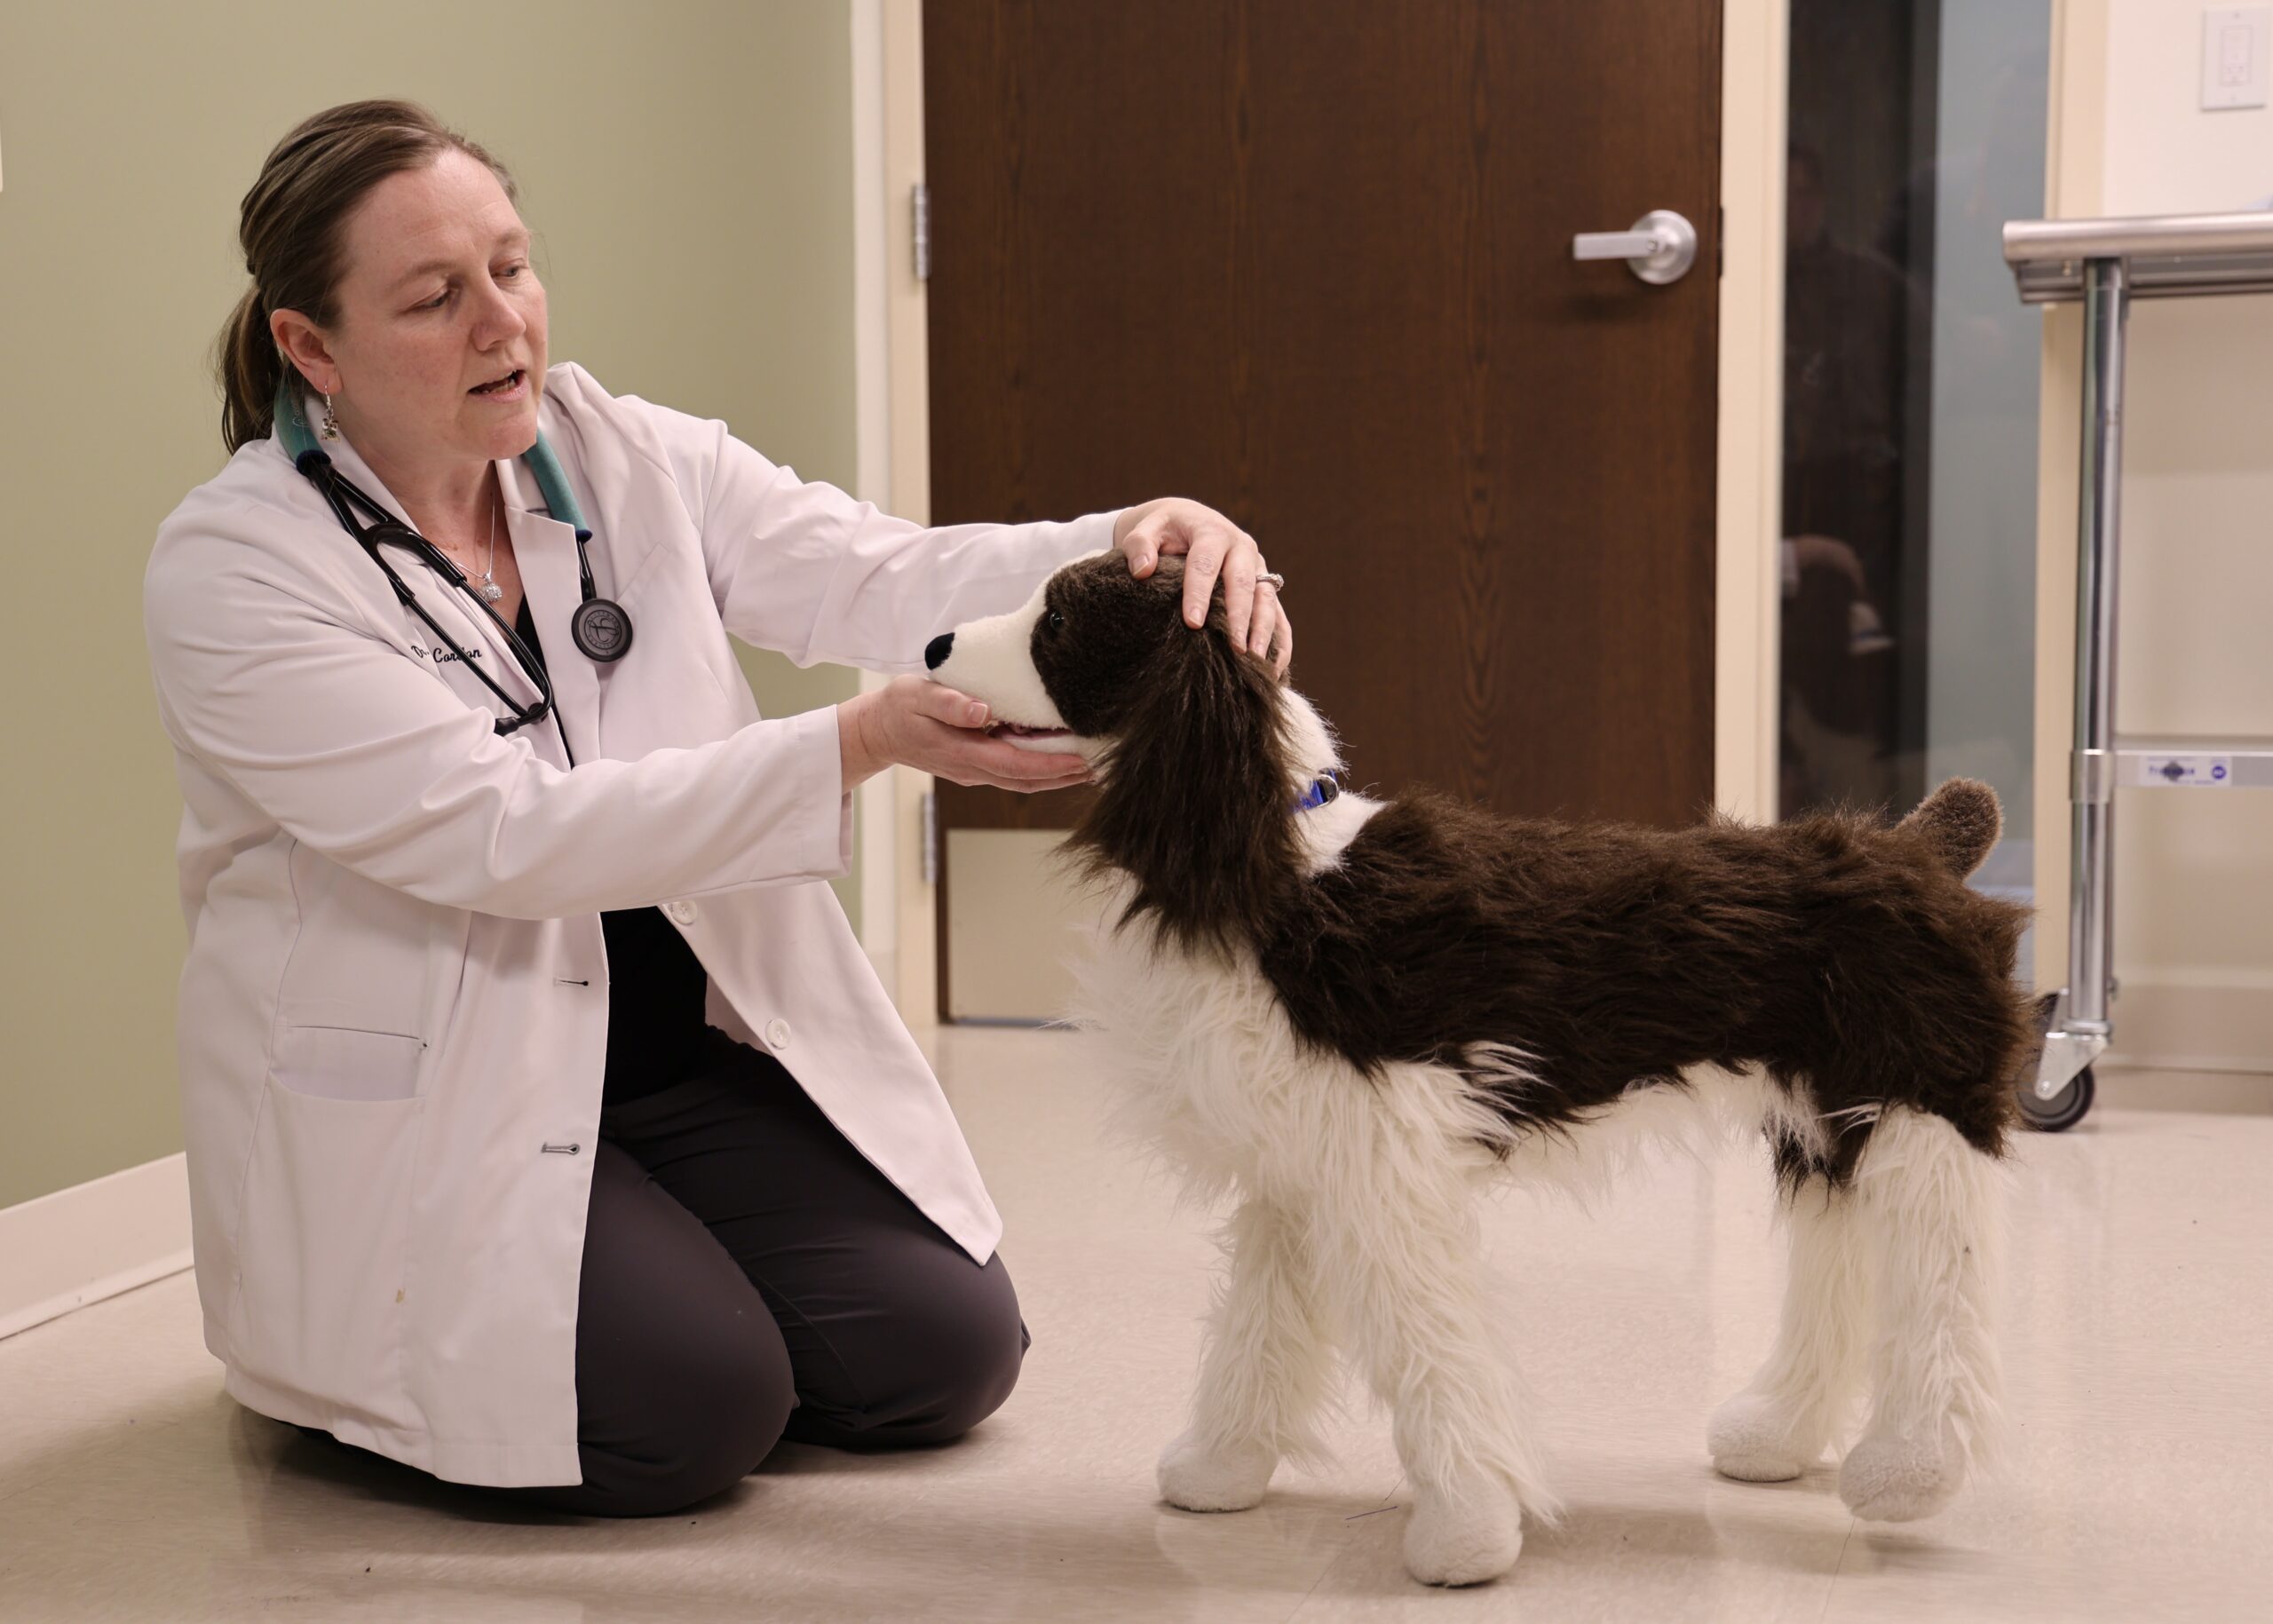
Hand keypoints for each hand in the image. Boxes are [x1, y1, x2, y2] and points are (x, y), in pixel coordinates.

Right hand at [837, 677, 1091, 794]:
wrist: (876, 730)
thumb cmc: (898, 708)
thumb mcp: (916, 696)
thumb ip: (948, 702)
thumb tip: (982, 711)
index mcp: (963, 753)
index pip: (1017, 765)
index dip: (1052, 766)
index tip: (1083, 762)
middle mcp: (973, 769)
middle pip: (1028, 781)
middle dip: (1065, 777)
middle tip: (1103, 768)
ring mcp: (974, 771)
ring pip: (1023, 781)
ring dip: (1057, 778)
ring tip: (1090, 769)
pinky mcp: (975, 765)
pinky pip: (1014, 773)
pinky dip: (1040, 771)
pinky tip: (1059, 761)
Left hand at [1114, 498, 1291, 675]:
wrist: (1190, 521)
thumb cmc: (1165, 530)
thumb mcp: (1147, 529)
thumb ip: (1139, 545)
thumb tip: (1141, 570)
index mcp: (1212, 533)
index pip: (1205, 564)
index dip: (1199, 594)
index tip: (1192, 623)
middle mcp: (1241, 549)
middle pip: (1243, 584)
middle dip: (1239, 618)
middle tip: (1234, 649)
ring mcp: (1257, 568)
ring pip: (1267, 600)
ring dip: (1264, 631)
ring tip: (1256, 662)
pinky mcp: (1264, 586)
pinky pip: (1278, 613)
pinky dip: (1280, 640)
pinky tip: (1274, 667)